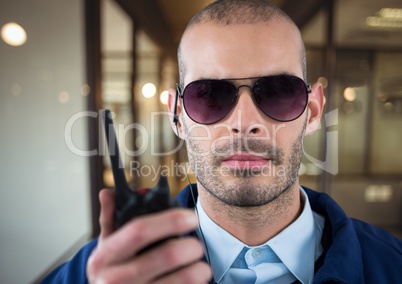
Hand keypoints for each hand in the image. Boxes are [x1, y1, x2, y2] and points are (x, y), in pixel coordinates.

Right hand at [86, 189, 211, 283]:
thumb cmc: (111, 271)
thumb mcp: (105, 248)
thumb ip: (109, 219)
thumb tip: (107, 193)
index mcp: (105, 256)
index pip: (139, 231)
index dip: (169, 221)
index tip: (190, 217)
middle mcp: (115, 279)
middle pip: (167, 255)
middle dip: (191, 247)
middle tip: (197, 246)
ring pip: (181, 279)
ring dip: (199, 270)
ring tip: (202, 266)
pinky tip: (196, 281)